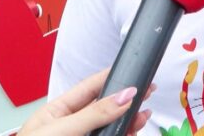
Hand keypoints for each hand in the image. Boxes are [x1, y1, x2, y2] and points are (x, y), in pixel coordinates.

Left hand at [17, 69, 153, 135]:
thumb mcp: (62, 130)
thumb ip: (93, 114)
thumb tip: (122, 96)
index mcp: (56, 113)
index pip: (88, 89)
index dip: (111, 79)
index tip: (132, 73)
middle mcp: (70, 128)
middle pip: (103, 110)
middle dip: (125, 103)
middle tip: (146, 94)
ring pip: (109, 129)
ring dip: (127, 123)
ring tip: (142, 118)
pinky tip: (130, 133)